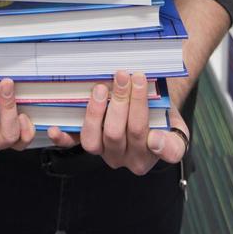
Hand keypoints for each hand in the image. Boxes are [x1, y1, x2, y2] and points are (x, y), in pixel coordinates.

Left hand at [46, 71, 187, 174]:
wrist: (153, 112)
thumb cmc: (163, 115)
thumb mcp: (177, 127)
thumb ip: (173, 141)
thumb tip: (156, 142)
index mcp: (153, 154)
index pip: (148, 136)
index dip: (141, 109)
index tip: (141, 85)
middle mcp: (127, 158)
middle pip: (119, 132)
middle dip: (120, 100)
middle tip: (122, 75)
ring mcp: (105, 152)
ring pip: (94, 140)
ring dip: (95, 112)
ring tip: (100, 88)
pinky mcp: (90, 144)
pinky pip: (74, 144)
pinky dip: (63, 138)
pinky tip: (55, 128)